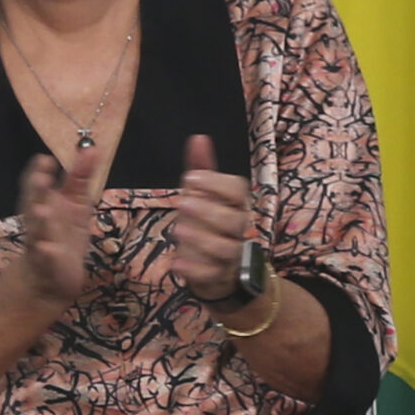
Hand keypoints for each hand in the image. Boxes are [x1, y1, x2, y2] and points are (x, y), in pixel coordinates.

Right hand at [15, 141, 106, 308]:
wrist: (53, 275)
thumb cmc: (64, 232)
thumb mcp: (76, 201)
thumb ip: (80, 175)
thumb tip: (92, 148)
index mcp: (44, 201)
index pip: (37, 183)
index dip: (38, 171)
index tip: (45, 159)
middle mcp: (38, 219)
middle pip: (34, 202)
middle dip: (36, 191)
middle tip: (40, 177)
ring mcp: (41, 241)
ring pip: (38, 230)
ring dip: (40, 220)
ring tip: (43, 210)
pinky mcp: (49, 264)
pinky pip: (46, 258)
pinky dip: (47, 254)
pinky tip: (48, 249)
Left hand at [171, 134, 250, 303]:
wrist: (215, 266)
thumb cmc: (208, 222)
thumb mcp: (202, 194)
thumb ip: (201, 168)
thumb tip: (198, 137)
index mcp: (236, 203)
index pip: (237, 190)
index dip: (216, 183)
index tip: (190, 178)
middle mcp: (238, 229)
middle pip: (233, 220)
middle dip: (207, 210)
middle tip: (181, 202)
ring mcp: (230, 255)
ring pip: (225, 249)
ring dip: (201, 239)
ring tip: (178, 230)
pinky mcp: (218, 277)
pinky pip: (212, 275)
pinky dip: (195, 270)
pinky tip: (176, 263)